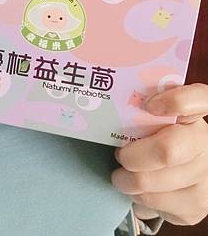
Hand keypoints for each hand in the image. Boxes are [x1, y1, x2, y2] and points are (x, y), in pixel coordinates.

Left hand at [111, 83, 207, 225]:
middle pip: (165, 150)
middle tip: (120, 156)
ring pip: (150, 183)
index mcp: (194, 115)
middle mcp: (206, 143)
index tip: (150, 105)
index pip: (199, 99)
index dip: (177, 100)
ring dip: (127, 181)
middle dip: (131, 157)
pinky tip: (140, 189)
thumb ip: (142, 111)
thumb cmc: (160, 140)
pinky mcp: (198, 206)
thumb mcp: (156, 121)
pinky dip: (138, 197)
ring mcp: (205, 176)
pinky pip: (154, 204)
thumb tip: (107, 107)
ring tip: (123, 175)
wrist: (186, 171)